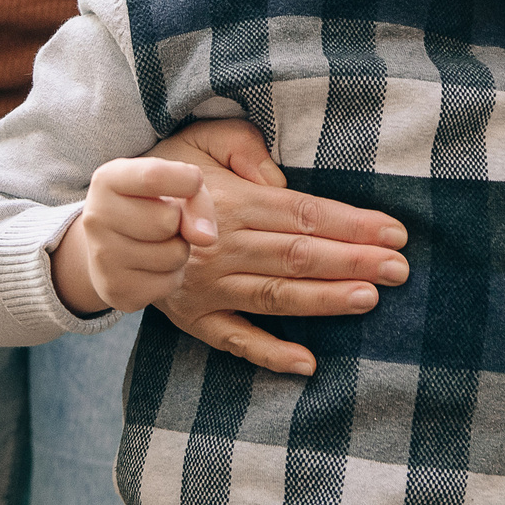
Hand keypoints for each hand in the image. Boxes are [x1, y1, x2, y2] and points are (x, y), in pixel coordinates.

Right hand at [52, 157, 220, 315]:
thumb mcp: (171, 184)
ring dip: (179, 249)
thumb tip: (207, 237)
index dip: (187, 180)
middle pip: (168, 220)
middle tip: (164, 220)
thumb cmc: (149, 204)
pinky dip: (172, 275)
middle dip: (180, 222)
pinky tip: (153, 265)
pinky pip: (170, 282)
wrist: (108, 245)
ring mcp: (102, 257)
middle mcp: (96, 217)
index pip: (155, 176)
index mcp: (107, 180)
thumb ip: (196, 197)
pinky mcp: (116, 289)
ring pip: (174, 254)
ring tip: (159, 242)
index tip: (193, 182)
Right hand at [148, 119, 409, 375]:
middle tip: (400, 268)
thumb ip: (242, 147)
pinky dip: (270, 354)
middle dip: (353, 261)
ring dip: (325, 300)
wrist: (104, 225)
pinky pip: (236, 340)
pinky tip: (308, 364)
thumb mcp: (196, 140)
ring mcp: (209, 290)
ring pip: (276, 297)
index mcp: (230, 204)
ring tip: (369, 299)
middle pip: (298, 256)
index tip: (393, 231)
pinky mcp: (196, 319)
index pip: (301, 213)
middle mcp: (222, 250)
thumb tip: (280, 178)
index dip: (349, 223)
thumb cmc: (165, 173)